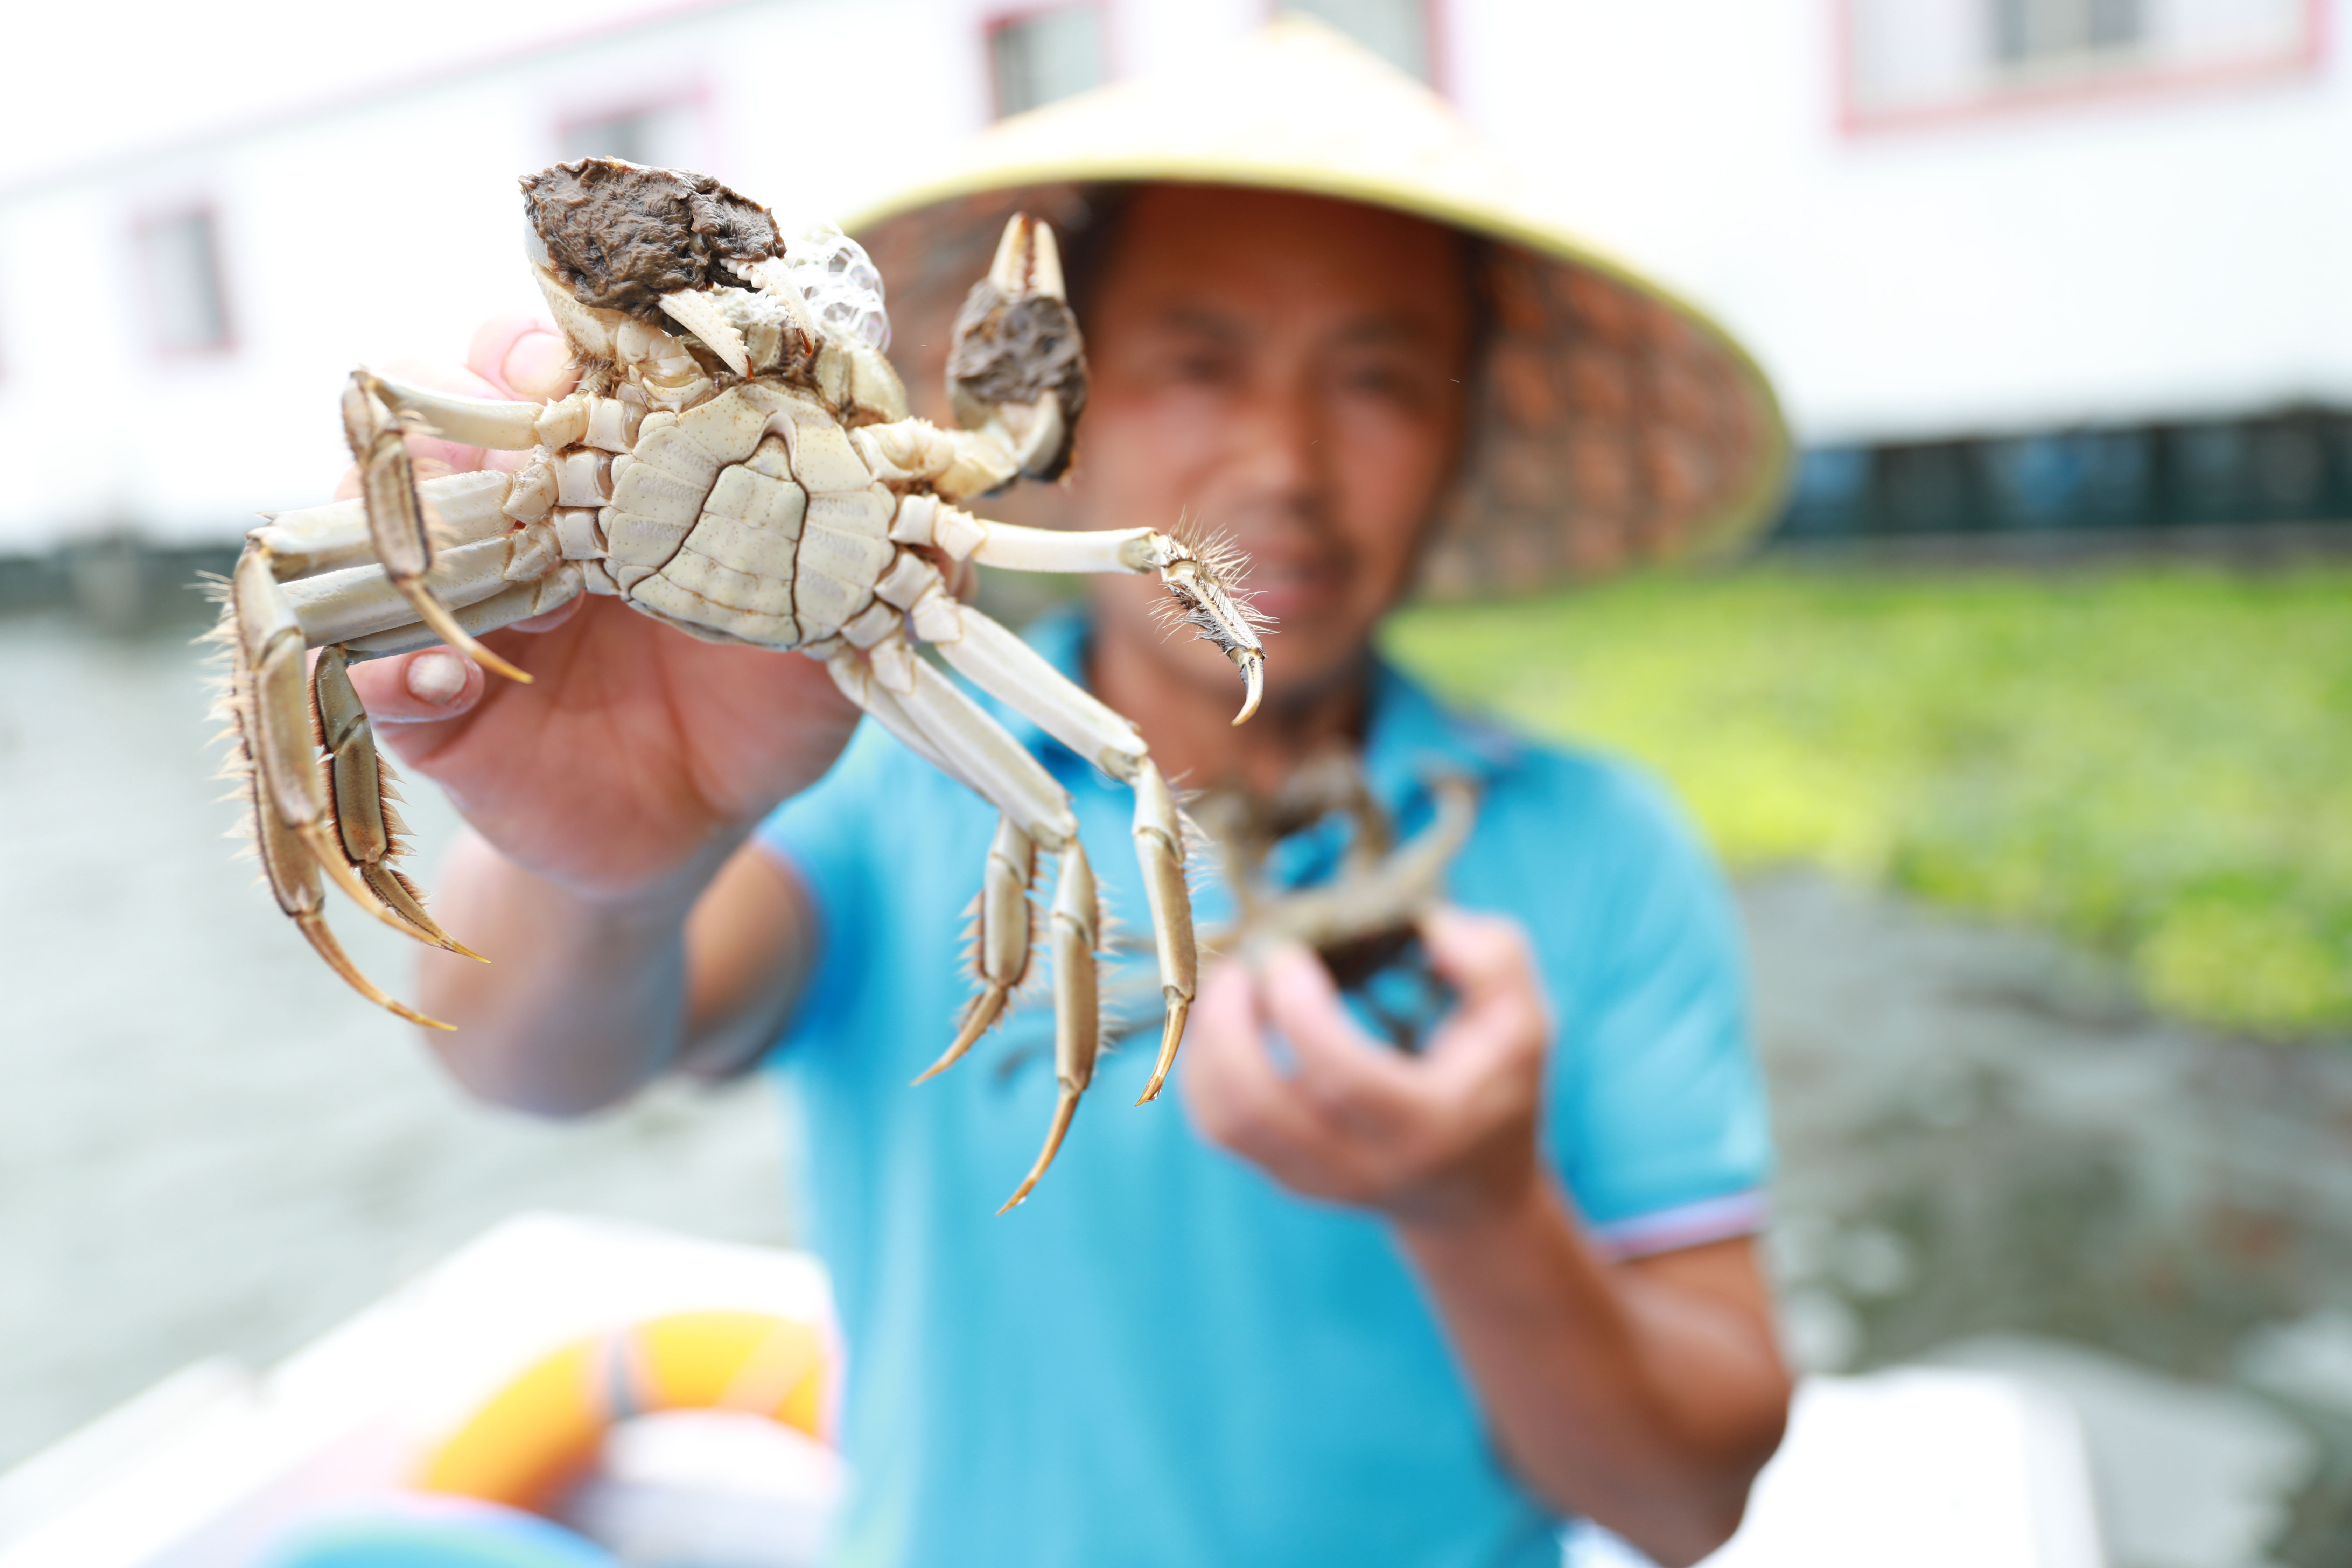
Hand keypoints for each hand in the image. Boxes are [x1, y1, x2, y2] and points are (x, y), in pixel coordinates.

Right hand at [340, 316, 860, 904]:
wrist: (698, 824)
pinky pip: (369, 671)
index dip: (588, 333)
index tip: (616, 336)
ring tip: (466, 518)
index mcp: (624, 471)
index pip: (583, 364)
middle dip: (485, 376)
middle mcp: (529, 508)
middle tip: (533, 388)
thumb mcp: (839, 643)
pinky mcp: (427, 697)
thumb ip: (886, 580)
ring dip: (411, 502)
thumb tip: (944, 541)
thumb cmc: (764, 706)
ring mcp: (466, 596)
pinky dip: (396, 671)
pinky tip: (445, 684)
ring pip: (384, 510)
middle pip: (463, 398)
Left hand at [1181, 907, 1553, 1225]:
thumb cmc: (1495, 1088)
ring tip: (1224, 985)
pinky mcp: (1279, 1176)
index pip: (1341, 1077)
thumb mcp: (1522, 1022)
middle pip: (1258, 1109)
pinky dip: (1202, 1068)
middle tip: (1236, 966)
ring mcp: (1312, 1179)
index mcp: (1425, 1124)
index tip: (1285, 953)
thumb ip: (1492, 961)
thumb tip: (1428, 923)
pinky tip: (1221, 1021)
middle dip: (1228, 1025)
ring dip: (1206, 1044)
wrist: (1469, 1194)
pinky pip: (1216, 1125)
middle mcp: (1361, 1163)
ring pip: (1224, 1121)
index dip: (1300, 1011)